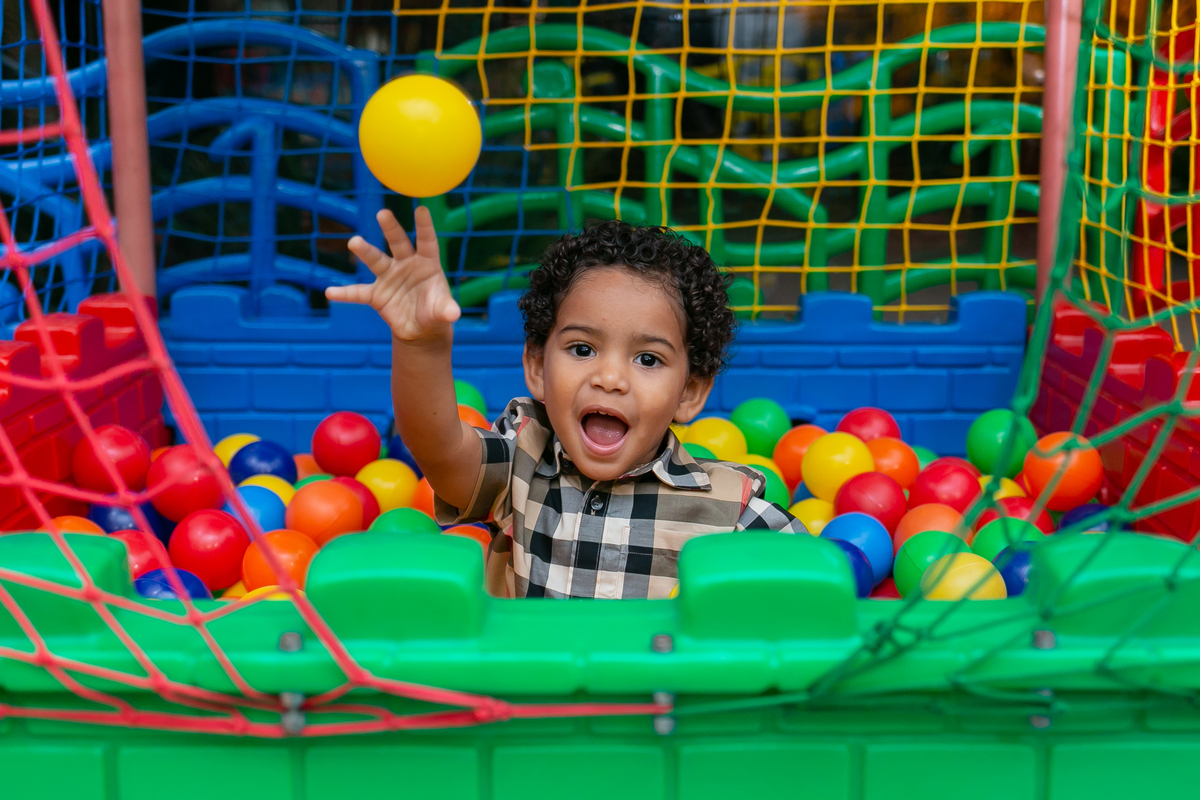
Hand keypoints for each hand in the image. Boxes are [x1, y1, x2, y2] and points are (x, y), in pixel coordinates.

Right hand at [327, 206, 460, 342]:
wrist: (421, 329)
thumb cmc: (435, 312)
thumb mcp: (443, 312)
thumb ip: (447, 310)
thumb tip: (453, 314)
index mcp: (427, 263)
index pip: (426, 242)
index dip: (424, 227)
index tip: (421, 209)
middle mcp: (406, 264)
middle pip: (398, 243)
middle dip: (391, 228)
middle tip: (383, 213)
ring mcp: (389, 277)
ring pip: (376, 261)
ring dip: (366, 251)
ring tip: (354, 241)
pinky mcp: (377, 294)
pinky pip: (358, 293)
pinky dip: (345, 294)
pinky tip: (331, 292)